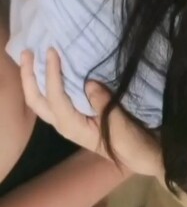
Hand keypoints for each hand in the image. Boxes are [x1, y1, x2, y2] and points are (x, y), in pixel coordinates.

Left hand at [20, 48, 163, 178]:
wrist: (141, 155)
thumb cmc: (131, 142)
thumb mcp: (118, 123)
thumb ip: (102, 103)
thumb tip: (89, 82)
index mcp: (72, 127)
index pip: (55, 97)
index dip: (51, 74)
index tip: (52, 50)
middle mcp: (64, 124)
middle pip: (37, 101)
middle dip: (28, 77)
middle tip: (27, 52)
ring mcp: (68, 121)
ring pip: (42, 100)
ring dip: (34, 79)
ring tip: (33, 57)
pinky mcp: (76, 116)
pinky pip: (54, 98)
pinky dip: (48, 83)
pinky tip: (53, 70)